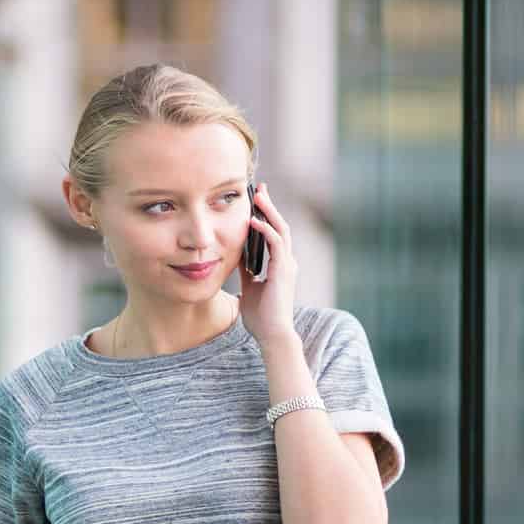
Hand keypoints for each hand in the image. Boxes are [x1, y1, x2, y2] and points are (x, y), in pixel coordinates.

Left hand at [238, 181, 297, 345]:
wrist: (272, 335)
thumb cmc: (261, 316)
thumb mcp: (249, 287)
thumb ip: (246, 271)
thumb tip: (235, 257)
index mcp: (280, 265)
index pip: (274, 233)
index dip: (267, 216)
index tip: (257, 200)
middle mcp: (287, 262)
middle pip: (280, 225)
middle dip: (269, 206)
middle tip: (259, 188)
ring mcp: (287, 265)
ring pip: (281, 230)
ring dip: (269, 211)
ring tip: (257, 195)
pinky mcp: (284, 271)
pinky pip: (276, 244)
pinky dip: (266, 230)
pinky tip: (253, 220)